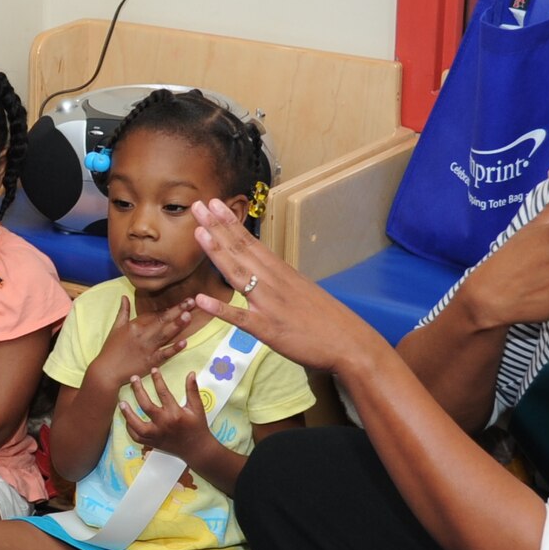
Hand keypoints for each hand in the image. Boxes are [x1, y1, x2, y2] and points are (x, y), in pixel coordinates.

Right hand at [86, 296, 191, 389]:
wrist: (107, 371)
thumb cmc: (111, 349)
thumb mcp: (115, 328)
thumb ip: (123, 312)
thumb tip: (124, 297)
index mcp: (134, 326)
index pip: (154, 314)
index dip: (169, 308)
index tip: (183, 302)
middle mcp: (143, 335)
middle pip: (163, 321)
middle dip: (178, 310)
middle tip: (191, 302)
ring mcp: (148, 348)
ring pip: (165, 334)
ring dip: (177, 325)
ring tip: (189, 315)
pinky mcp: (151, 361)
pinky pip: (165, 354)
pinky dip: (174, 348)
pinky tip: (184, 342)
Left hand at [122, 369, 215, 464]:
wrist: (197, 449)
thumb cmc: (197, 427)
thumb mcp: (198, 408)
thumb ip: (192, 390)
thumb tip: (191, 373)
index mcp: (175, 414)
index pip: (163, 393)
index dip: (158, 379)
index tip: (153, 370)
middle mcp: (164, 424)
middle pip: (146, 406)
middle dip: (138, 390)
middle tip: (133, 379)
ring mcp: (157, 435)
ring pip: (137, 425)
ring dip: (128, 414)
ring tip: (122, 402)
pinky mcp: (153, 443)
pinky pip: (137, 437)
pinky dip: (130, 429)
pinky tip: (127, 420)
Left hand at [191, 198, 379, 374]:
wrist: (351, 344)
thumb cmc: (329, 321)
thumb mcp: (302, 291)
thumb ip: (279, 281)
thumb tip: (263, 271)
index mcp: (282, 272)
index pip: (251, 243)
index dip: (230, 224)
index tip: (214, 204)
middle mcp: (274, 282)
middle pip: (241, 251)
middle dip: (217, 228)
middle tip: (197, 205)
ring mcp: (270, 305)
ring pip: (239, 275)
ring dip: (217, 253)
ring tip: (198, 233)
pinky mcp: (269, 330)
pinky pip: (241, 318)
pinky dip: (221, 309)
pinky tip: (201, 300)